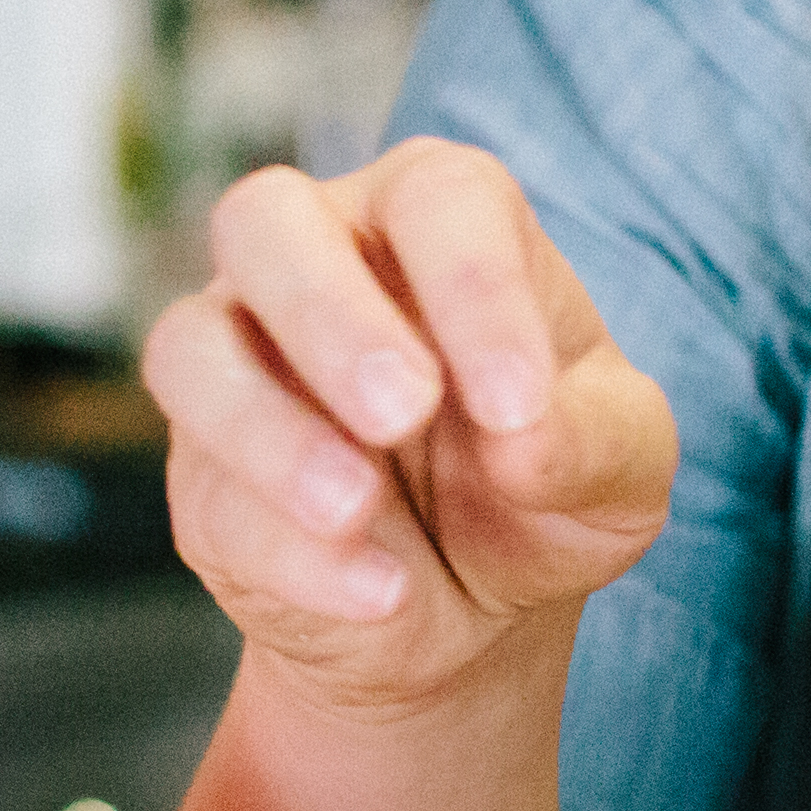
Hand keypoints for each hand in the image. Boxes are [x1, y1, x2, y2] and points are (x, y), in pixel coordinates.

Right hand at [143, 143, 674, 718]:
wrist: (472, 607)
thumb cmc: (548, 484)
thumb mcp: (621, 469)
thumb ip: (595, 439)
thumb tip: (521, 438)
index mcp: (442, 220)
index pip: (440, 203)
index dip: (473, 290)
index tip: (516, 406)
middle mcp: (320, 256)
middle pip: (265, 220)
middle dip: (328, 314)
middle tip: (401, 413)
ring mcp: (241, 356)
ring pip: (188, 345)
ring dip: (267, 429)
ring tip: (356, 509)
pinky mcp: (204, 471)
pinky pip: (210, 490)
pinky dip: (291, 550)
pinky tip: (382, 594)